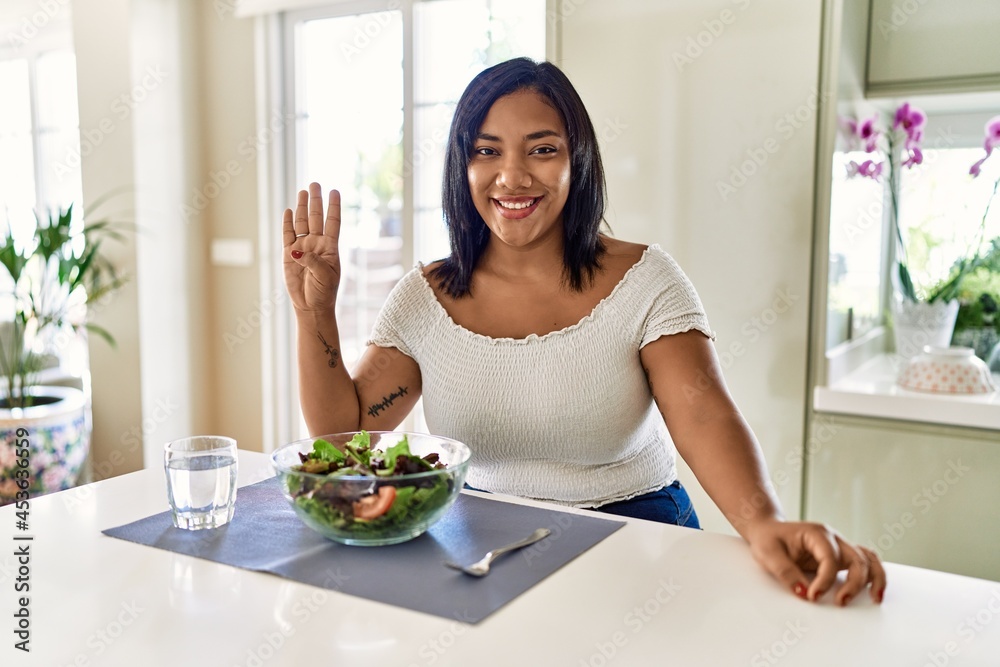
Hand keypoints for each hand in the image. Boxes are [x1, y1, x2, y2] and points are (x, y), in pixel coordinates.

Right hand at [282, 182, 341, 312]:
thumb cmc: (323, 292)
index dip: (334, 207)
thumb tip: (296, 251)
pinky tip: (289, 211)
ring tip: (303, 191)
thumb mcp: (324, 277)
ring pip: (302, 222)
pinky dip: (288, 223)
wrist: (310, 306)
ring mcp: (302, 248)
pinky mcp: (288, 254)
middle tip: (315, 184)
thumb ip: (312, 262)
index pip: (333, 222)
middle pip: (316, 217)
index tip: (335, 191)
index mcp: (330, 248)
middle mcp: (316, 244)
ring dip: (302, 207)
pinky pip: (288, 235)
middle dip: (316, 200)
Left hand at [744, 519, 885, 605]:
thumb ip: (785, 572)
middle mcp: (833, 538)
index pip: (830, 558)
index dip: (824, 580)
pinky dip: (873, 576)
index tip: (812, 595)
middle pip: (856, 558)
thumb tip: (803, 593)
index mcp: (816, 533)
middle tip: (840, 602)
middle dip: (853, 583)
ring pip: (868, 559)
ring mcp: (839, 547)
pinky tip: (874, 591)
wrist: (768, 530)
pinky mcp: (839, 557)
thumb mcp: (768, 554)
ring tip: (875, 598)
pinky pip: (865, 563)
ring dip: (874, 578)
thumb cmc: (768, 539)